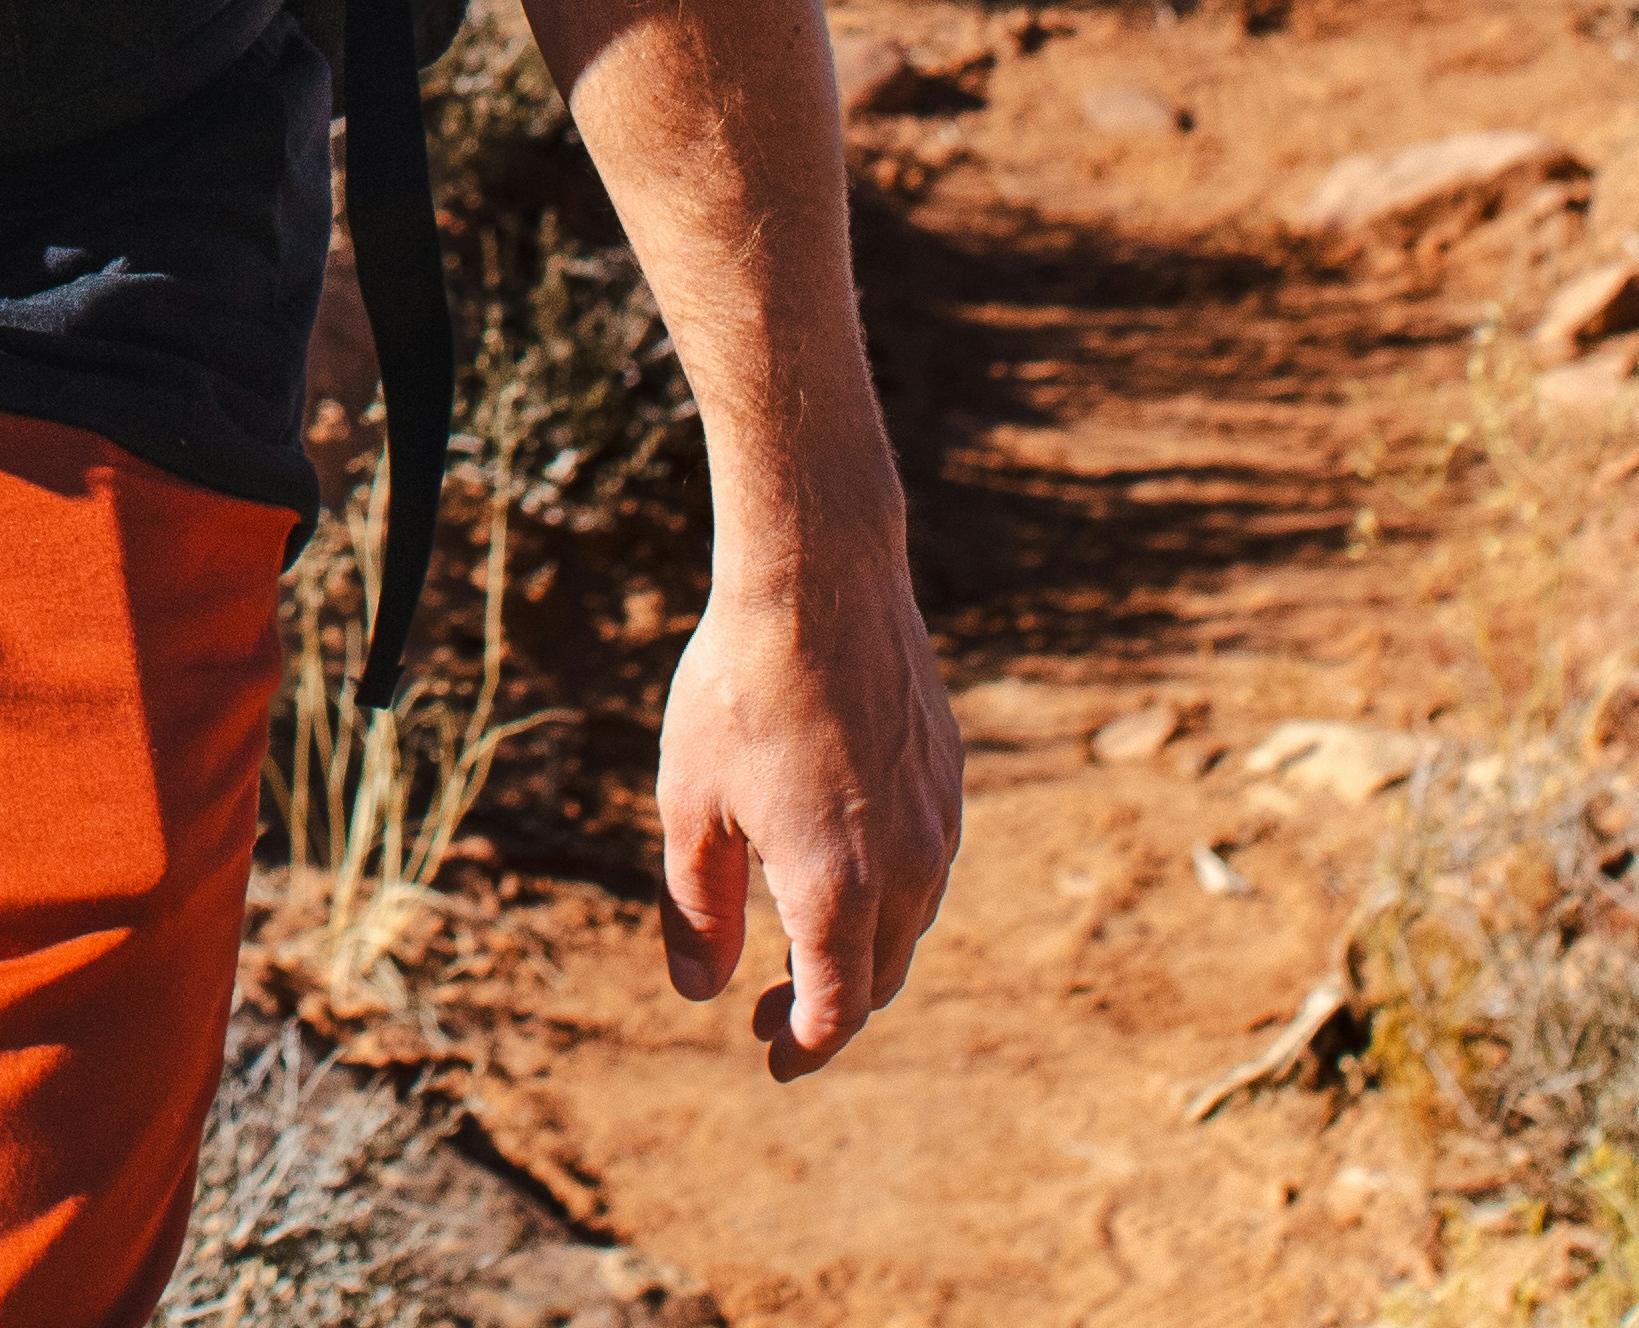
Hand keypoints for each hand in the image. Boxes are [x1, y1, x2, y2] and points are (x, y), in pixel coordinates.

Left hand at [652, 536, 961, 1074]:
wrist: (820, 579)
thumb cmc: (740, 688)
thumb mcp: (691, 805)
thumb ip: (697, 909)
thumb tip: (702, 991)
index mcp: (840, 887)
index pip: (836, 1009)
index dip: (804, 1048)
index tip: (771, 1059)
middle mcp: (908, 867)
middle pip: (877, 976)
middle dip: (827, 1009)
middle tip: (769, 1014)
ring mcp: (938, 820)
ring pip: (909, 923)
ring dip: (861, 951)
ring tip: (802, 950)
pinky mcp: (947, 777)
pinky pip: (926, 864)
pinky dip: (888, 893)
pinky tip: (842, 868)